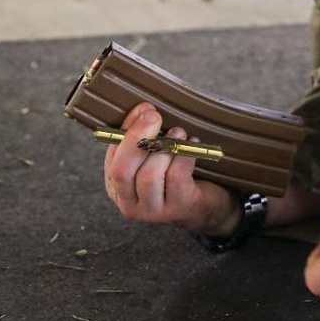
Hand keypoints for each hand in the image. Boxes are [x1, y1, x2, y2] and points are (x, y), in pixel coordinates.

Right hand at [104, 101, 241, 235]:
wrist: (207, 204)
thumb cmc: (176, 174)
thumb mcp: (154, 157)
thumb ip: (143, 138)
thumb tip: (143, 110)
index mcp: (117, 188)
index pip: (112, 159)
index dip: (125, 132)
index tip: (142, 109)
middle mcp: (130, 204)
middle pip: (122, 171)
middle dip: (136, 138)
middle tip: (154, 116)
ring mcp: (153, 211)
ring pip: (148, 176)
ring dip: (163, 148)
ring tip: (178, 132)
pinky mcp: (178, 209)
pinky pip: (176, 178)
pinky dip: (183, 156)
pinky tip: (193, 144)